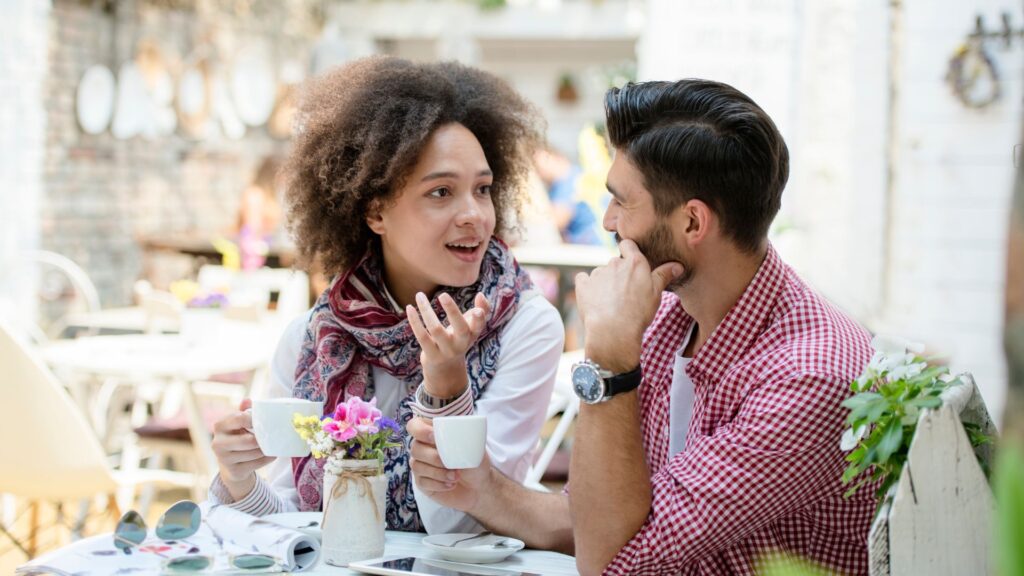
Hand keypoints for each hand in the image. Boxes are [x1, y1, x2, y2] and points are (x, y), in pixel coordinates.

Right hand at [211, 399, 275, 499]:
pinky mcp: (234, 471)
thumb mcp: (238, 423)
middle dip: (262, 439)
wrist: (230, 464)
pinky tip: (271, 454)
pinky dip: (267, 458)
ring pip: (255, 453)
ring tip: (272, 444)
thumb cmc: (237, 437)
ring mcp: (224, 459)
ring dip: (266, 449)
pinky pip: (258, 464)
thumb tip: (247, 400)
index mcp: (220, 426)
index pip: (239, 419)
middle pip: (249, 440)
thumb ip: (244, 411)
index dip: (254, 419)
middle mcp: (218, 443)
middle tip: (271, 435)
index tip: (263, 421)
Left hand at [407, 292, 490, 397]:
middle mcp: (461, 344)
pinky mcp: (431, 354)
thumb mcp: (472, 327)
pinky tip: (410, 307)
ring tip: (419, 295)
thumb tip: (480, 294)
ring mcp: (445, 351)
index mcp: (472, 335)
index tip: (477, 309)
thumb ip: (482, 310)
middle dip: (452, 311)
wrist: (446, 368)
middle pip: (460, 328)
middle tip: (443, 294)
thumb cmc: (460, 339)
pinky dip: (415, 321)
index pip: (478, 326)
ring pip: (436, 329)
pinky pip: (422, 336)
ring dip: (426, 310)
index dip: (479, 319)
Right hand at [407, 416, 492, 512]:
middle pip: (415, 448)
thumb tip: (454, 435)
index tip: (434, 436)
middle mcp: (423, 448)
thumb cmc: (473, 461)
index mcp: (433, 433)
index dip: (419, 430)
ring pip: (417, 466)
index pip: (414, 426)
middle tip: (448, 464)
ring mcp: (421, 465)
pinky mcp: (421, 482)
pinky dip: (438, 484)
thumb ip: (460, 438)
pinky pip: (421, 482)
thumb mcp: (473, 446)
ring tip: (455, 476)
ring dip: (438, 473)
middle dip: (433, 457)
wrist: (478, 485)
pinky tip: (450, 484)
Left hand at [575, 239, 683, 372]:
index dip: (629, 251)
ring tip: (610, 302)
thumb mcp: (656, 293)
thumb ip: (664, 276)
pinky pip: (583, 280)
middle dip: (619, 273)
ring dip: (605, 282)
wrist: (613, 330)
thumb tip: (677, 265)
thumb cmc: (638, 312)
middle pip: (616, 262)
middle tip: (625, 292)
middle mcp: (614, 263)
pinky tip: (594, 299)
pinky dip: (587, 287)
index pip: (628, 244)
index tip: (631, 263)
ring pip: (601, 273)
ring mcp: (597, 273)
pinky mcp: (583, 285)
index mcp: (634, 263)